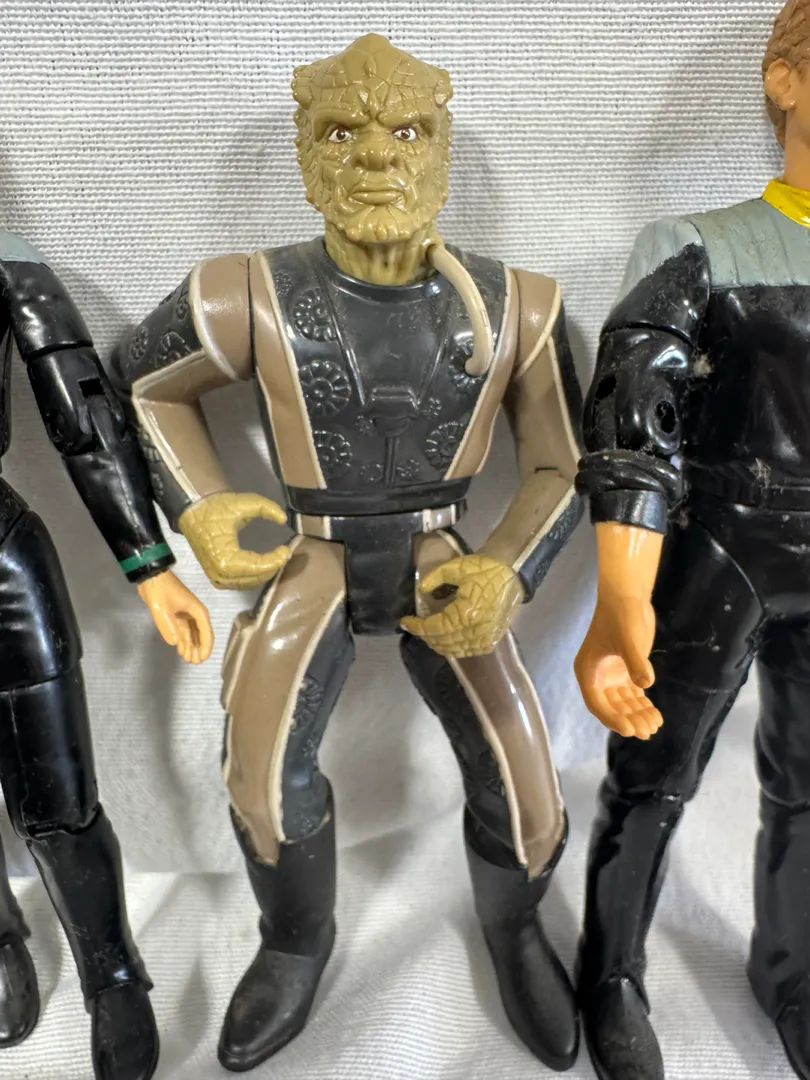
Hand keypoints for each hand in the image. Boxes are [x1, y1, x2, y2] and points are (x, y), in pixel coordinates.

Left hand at [137, 569, 213, 664]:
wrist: (150, 576)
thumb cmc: (160, 590)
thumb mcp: (163, 609)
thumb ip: (169, 627)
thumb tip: (175, 643)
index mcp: (197, 611)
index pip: (206, 632)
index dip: (205, 647)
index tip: (201, 659)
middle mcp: (194, 613)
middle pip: (201, 634)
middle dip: (198, 649)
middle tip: (192, 662)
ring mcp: (185, 614)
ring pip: (192, 634)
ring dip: (191, 646)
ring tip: (187, 659)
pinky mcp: (176, 615)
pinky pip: (183, 630)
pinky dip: (183, 640)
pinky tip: (180, 649)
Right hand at [178, 492, 291, 589]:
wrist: (191, 511)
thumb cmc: (214, 507)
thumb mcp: (243, 503)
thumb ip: (266, 508)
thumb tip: (283, 518)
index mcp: (225, 559)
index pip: (258, 566)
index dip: (276, 559)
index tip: (286, 549)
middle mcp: (220, 573)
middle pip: (255, 578)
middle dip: (272, 567)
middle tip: (283, 554)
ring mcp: (216, 577)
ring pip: (248, 583)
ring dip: (263, 573)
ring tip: (276, 559)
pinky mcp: (215, 576)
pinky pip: (239, 583)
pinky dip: (252, 576)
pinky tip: (262, 565)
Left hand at [401, 554, 523, 658]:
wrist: (512, 573)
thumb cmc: (485, 568)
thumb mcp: (456, 567)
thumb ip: (435, 578)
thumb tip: (422, 590)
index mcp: (466, 615)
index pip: (434, 628)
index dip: (417, 627)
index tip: (405, 621)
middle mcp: (475, 632)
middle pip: (442, 642)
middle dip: (425, 635)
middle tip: (416, 626)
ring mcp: (485, 639)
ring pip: (454, 650)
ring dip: (438, 643)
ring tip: (428, 632)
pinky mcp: (492, 641)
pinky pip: (468, 651)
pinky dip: (454, 648)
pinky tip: (447, 639)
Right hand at [574, 593, 662, 739]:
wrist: (628, 596)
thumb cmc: (621, 616)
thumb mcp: (627, 639)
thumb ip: (636, 663)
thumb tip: (645, 686)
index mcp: (588, 671)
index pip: (597, 703)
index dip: (612, 718)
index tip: (629, 729)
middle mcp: (597, 677)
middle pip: (611, 707)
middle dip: (629, 719)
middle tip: (647, 731)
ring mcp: (612, 675)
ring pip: (623, 703)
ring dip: (637, 715)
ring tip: (654, 725)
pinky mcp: (625, 670)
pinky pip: (633, 694)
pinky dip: (643, 704)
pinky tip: (655, 714)